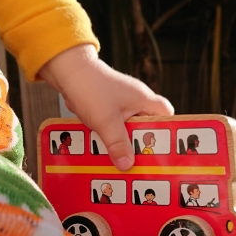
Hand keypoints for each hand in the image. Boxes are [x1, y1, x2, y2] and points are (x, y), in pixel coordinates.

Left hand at [38, 44, 173, 169]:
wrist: (67, 71)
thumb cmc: (90, 88)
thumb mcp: (106, 122)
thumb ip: (118, 144)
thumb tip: (127, 165)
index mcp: (144, 100)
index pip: (167, 116)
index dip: (167, 133)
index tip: (161, 150)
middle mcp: (137, 101)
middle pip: (148, 127)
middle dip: (141, 144)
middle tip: (137, 160)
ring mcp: (122, 104)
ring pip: (129, 129)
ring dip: (123, 142)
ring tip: (119, 157)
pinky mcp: (109, 107)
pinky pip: (115, 127)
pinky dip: (111, 137)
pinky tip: (104, 147)